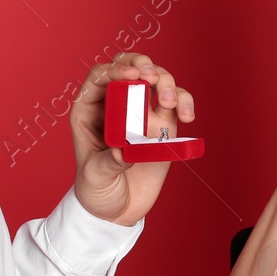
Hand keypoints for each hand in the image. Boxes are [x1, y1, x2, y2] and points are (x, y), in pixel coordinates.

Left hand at [68, 52, 195, 226]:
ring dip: (166, 82)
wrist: (117, 211)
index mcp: (89, 110)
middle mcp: (115, 105)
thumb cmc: (96, 190)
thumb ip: (108, 163)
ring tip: (170, 102)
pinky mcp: (161, 125)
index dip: (116, 70)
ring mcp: (140, 112)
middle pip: (128, 67)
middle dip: (142, 64)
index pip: (100, 77)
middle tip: (152, 76)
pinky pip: (176, 102)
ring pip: (155, 79)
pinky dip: (184, 102)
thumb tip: (124, 152)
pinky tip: (187, 116)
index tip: (134, 77)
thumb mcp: (94, 177)